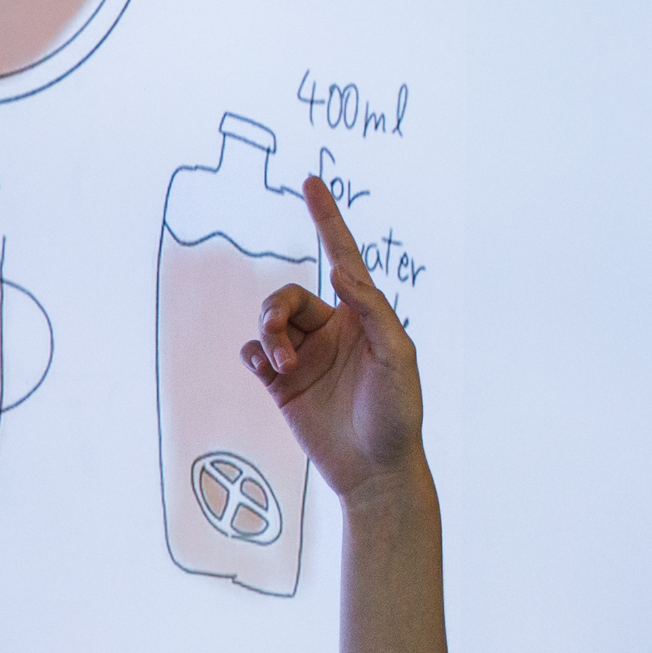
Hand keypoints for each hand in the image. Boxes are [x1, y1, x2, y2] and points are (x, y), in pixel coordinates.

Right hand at [244, 175, 425, 504]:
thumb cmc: (397, 414)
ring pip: (268, 322)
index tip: (311, 181)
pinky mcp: (283, 384)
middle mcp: (331, 330)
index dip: (326, 218)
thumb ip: (372, 311)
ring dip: (269, 337)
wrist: (374, 470)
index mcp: (361, 316)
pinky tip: (269, 371)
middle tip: (285, 349)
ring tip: (283, 367)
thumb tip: (340, 271)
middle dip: (277, 312)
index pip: (340, 256)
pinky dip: (255, 354)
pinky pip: (254, 351)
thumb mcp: (397, 358)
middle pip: (288, 295)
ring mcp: (305, 356)